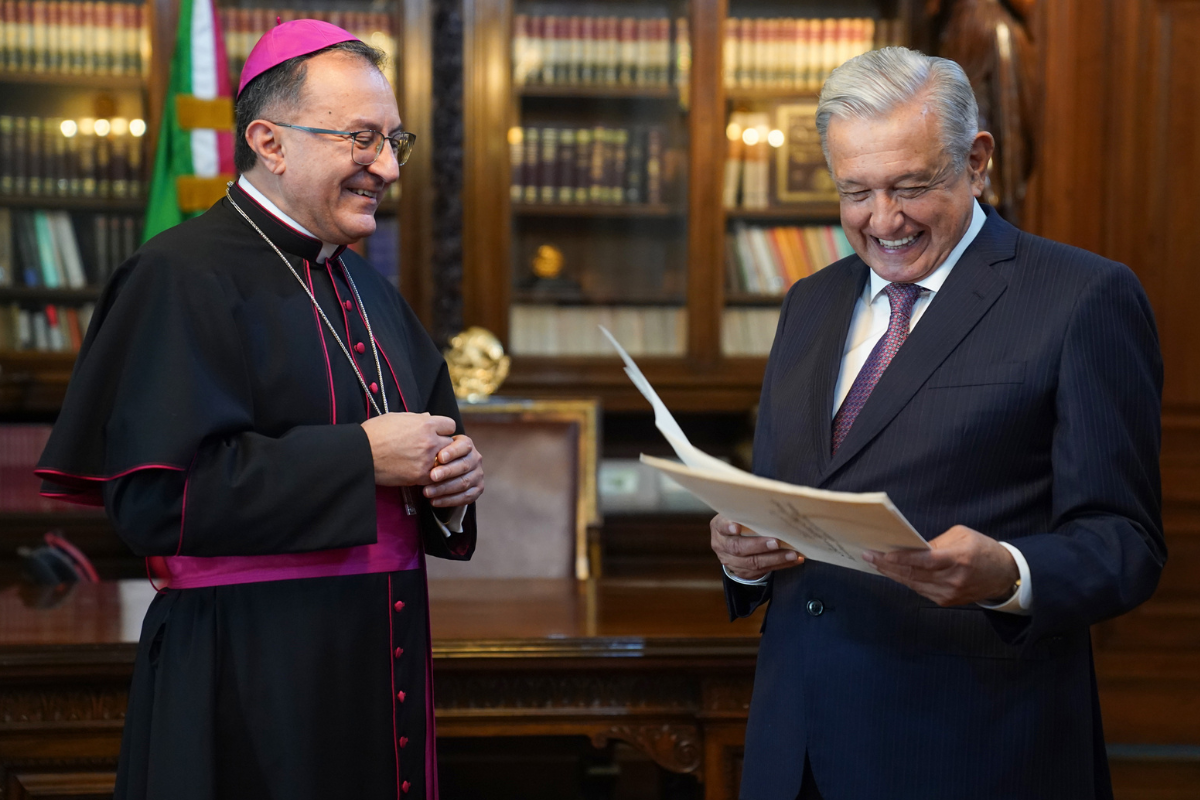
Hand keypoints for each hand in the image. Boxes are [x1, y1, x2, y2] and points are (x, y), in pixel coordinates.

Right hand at [361, 412, 455, 485]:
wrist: (361, 453)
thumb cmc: (375, 433)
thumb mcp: (396, 418)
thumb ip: (416, 419)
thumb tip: (428, 417)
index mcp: (425, 424)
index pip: (449, 425)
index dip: (443, 429)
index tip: (438, 433)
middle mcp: (429, 441)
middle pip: (450, 443)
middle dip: (443, 445)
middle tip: (433, 449)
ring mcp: (426, 459)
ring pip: (445, 461)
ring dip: (439, 461)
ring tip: (427, 461)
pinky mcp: (420, 476)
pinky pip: (436, 476)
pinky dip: (432, 475)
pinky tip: (422, 472)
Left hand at [423, 434, 483, 507]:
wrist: (448, 472)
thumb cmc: (439, 457)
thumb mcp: (438, 448)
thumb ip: (434, 448)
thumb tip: (423, 451)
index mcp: (466, 445)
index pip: (464, 446)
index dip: (453, 452)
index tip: (440, 457)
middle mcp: (475, 459)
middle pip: (463, 466)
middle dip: (447, 472)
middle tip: (432, 476)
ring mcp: (478, 475)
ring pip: (463, 483)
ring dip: (444, 488)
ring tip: (427, 491)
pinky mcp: (477, 490)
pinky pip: (465, 497)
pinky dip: (448, 500)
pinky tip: (434, 501)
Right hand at [710, 514, 802, 580]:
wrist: (732, 545)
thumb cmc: (740, 522)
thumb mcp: (737, 514)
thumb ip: (748, 511)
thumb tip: (770, 502)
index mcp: (718, 527)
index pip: (721, 526)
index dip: (728, 527)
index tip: (737, 527)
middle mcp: (722, 545)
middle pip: (738, 547)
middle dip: (759, 545)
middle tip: (776, 542)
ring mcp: (731, 561)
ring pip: (753, 562)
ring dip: (775, 558)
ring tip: (792, 554)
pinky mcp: (744, 572)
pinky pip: (763, 570)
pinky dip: (781, 564)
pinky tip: (794, 559)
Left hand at [863, 525, 1018, 605]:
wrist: (1004, 575)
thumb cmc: (983, 549)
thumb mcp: (962, 535)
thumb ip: (936, 542)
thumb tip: (911, 548)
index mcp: (959, 558)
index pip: (924, 561)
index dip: (901, 559)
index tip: (882, 554)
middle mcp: (953, 579)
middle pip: (914, 574)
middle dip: (888, 565)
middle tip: (870, 556)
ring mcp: (950, 593)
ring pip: (914, 584)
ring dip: (893, 574)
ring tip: (876, 563)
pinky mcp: (947, 601)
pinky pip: (920, 590)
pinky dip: (906, 581)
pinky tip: (893, 573)